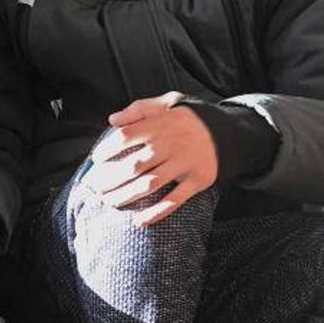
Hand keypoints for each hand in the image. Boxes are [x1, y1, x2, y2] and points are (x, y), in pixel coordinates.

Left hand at [88, 92, 216, 225]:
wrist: (227, 131)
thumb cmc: (187, 118)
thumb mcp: (166, 102)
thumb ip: (139, 109)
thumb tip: (112, 120)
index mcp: (160, 125)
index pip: (126, 137)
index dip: (107, 149)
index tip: (96, 159)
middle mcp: (170, 145)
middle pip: (134, 165)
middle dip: (111, 179)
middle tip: (96, 187)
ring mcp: (184, 164)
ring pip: (150, 184)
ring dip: (126, 196)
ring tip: (109, 201)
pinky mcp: (197, 181)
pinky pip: (175, 200)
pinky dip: (157, 212)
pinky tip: (139, 220)